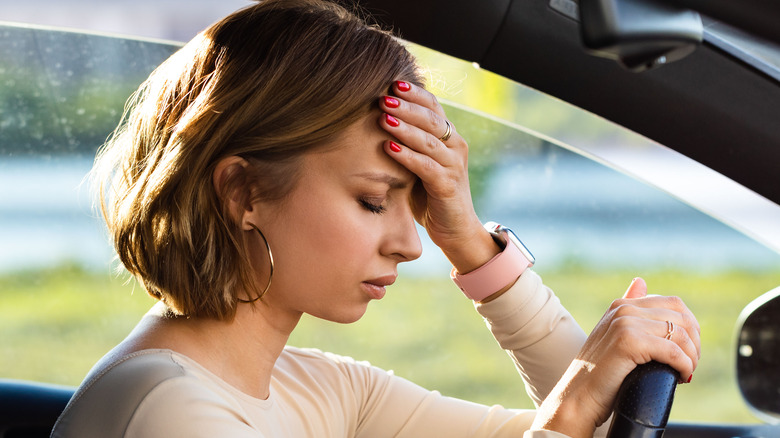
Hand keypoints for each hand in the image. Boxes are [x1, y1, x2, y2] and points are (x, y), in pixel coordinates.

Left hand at [379, 81, 497, 272]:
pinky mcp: (448, 185)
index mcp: (448, 136)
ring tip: (383, 117)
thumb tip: (373, 119)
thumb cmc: (429, 194)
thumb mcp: (418, 162)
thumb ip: (405, 142)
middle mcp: (455, 146)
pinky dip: (408, 156)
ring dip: (405, 128)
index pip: (433, 106)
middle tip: (382, 97)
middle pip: (431, 118)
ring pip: (429, 140)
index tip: (391, 82)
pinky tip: (389, 148)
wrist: (454, 229)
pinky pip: (427, 166)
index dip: (414, 93)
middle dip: (406, 106)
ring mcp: (454, 165)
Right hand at [533, 278, 701, 437]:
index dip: (690, 328)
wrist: (578, 397)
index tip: (689, 351)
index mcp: (622, 305)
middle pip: (681, 317)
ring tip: (686, 372)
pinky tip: (682, 377)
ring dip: (692, 357)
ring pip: (681, 335)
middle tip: (690, 365)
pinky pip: (673, 351)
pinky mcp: (628, 341)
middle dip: (694, 343)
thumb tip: (640, 281)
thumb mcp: (614, 335)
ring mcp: (625, 323)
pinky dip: (684, 365)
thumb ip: (629, 310)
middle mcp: (624, 309)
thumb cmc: (599, 374)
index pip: (674, 303)